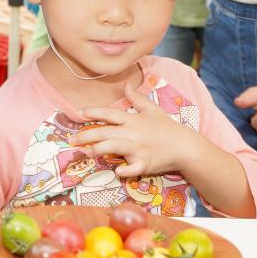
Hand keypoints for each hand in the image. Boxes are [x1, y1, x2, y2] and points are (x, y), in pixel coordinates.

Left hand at [67, 83, 194, 176]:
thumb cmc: (168, 128)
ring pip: (113, 148)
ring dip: (98, 150)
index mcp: (133, 120)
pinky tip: (117, 171)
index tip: (80, 113)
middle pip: (104, 132)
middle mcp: (132, 133)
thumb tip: (126, 85)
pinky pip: (132, 168)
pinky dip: (125, 170)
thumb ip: (137, 98)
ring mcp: (138, 149)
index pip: (110, 114)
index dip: (94, 112)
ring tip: (88, 153)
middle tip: (71, 140)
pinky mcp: (144, 164)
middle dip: (85, 136)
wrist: (185, 146)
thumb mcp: (153, 109)